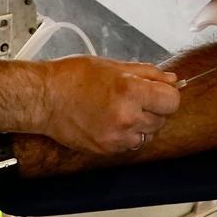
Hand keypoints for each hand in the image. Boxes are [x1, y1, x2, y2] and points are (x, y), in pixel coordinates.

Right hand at [29, 55, 179, 154]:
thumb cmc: (72, 77)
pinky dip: (128, 135)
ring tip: (122, 110)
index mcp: (130, 91)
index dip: (168, 94)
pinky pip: (131, 145)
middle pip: (163, 119)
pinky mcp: (107, 150)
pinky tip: (112, 121)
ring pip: (149, 134)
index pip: (172, 101)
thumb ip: (147, 73)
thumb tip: (172, 80)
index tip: (160, 91)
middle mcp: (126, 118)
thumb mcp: (113, 66)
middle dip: (155, 108)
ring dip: (143, 124)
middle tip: (136, 98)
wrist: (43, 99)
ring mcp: (117, 137)